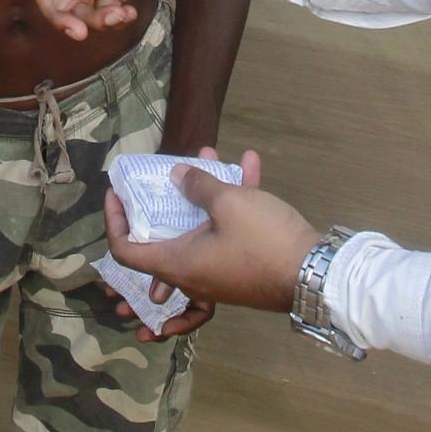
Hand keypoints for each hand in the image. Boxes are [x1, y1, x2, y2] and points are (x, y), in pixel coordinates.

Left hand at [105, 157, 318, 318]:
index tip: (116, 195)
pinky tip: (251, 164)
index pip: (126, 250)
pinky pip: (228, 231)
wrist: (316, 276)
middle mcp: (193, 274)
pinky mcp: (242, 267)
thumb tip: (178, 177)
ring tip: (213, 155)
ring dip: (205, 192)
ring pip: (201, 227)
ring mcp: (218, 272)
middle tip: (166, 170)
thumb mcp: (229, 203)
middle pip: (163, 235)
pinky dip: (234, 203)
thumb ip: (199, 186)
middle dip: (165, 197)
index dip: (114, 222)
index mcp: (178, 263)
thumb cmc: (264, 242)